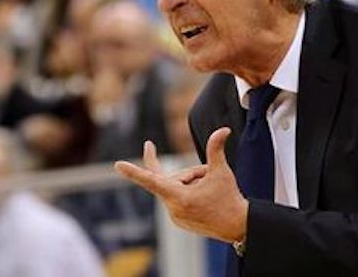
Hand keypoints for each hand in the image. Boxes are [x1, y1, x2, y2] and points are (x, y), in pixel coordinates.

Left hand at [115, 128, 247, 242]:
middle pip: (171, 178)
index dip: (134, 171)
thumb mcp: (222, 172)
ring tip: (210, 190)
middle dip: (190, 173)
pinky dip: (189, 192)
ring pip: (175, 187)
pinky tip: (206, 199)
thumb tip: (223, 130)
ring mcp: (175, 216)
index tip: (118, 165)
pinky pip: (177, 198)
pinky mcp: (180, 220)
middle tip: (208, 176)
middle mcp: (173, 209)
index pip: (151, 180)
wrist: (239, 226)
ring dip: (191, 183)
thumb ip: (216, 149)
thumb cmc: (230, 199)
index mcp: (178, 198)